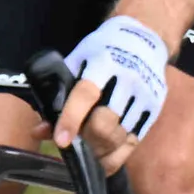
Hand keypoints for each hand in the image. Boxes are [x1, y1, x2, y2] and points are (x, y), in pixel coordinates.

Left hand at [53, 14, 169, 164]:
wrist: (143, 37)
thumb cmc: (104, 50)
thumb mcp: (77, 62)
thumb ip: (59, 95)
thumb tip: (39, 130)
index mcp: (103, 63)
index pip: (86, 94)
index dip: (71, 119)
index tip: (62, 141)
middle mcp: (127, 79)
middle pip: (104, 123)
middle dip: (87, 139)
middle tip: (77, 141)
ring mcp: (144, 95)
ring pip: (119, 137)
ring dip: (100, 150)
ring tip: (89, 150)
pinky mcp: (154, 107)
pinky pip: (134, 141)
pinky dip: (116, 154)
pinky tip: (104, 156)